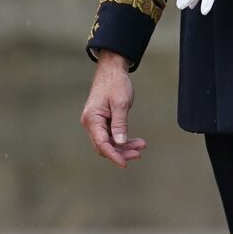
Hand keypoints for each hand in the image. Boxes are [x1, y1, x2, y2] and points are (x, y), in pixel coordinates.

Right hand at [81, 50, 145, 168]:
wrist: (112, 70)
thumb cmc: (115, 83)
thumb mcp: (120, 103)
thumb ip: (120, 124)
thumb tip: (120, 142)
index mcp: (92, 118)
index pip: (102, 144)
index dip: (113, 155)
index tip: (125, 163)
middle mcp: (91, 122)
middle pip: (104, 146)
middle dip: (121, 152)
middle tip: (138, 153)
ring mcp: (96, 123)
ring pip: (109, 142)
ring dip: (124, 147)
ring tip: (141, 146)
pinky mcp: (102, 121)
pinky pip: (111, 136)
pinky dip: (123, 140)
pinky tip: (135, 141)